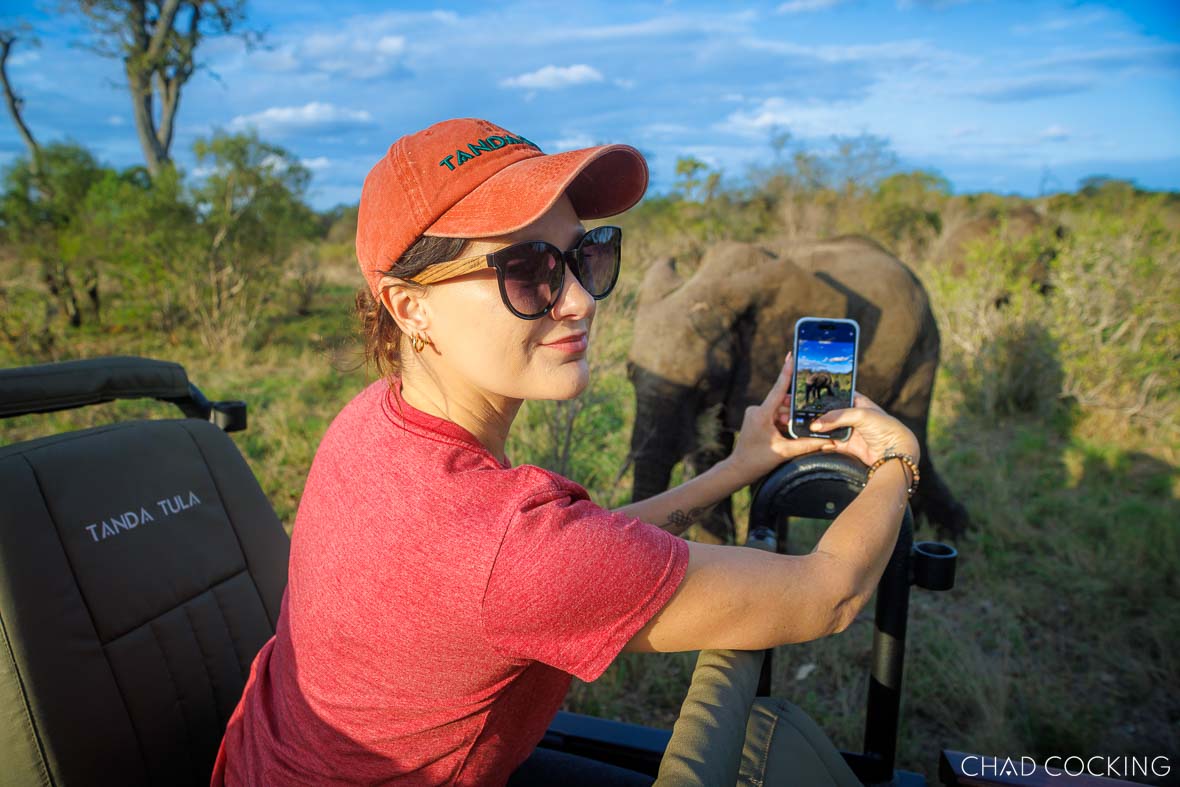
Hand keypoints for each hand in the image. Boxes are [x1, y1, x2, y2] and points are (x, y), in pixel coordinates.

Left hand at [726, 352, 832, 483]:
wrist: (737, 469)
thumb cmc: (757, 460)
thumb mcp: (784, 452)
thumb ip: (807, 445)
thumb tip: (828, 441)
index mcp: (762, 413)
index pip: (778, 389)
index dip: (787, 372)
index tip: (791, 355)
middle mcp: (757, 410)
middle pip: (783, 404)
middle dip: (795, 412)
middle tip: (809, 418)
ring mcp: (755, 414)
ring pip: (780, 412)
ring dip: (790, 420)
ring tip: (796, 433)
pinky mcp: (756, 420)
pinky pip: (775, 417)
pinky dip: (784, 424)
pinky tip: (789, 433)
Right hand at [809, 392, 920, 467]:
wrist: (895, 453)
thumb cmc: (885, 427)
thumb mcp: (860, 415)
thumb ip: (836, 417)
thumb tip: (815, 424)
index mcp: (858, 402)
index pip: (838, 396)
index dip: (825, 396)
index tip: (809, 397)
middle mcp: (852, 416)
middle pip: (829, 414)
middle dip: (818, 416)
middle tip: (803, 415)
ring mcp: (849, 431)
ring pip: (828, 429)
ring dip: (818, 430)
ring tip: (805, 428)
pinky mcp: (847, 446)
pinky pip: (830, 443)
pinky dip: (822, 443)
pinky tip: (814, 441)